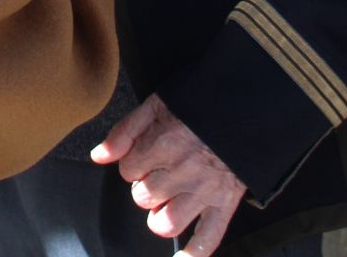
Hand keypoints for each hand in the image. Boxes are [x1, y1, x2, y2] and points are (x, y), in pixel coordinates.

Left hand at [91, 95, 245, 255]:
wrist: (247, 107)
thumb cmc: (201, 105)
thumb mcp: (157, 104)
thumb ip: (124, 131)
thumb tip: (98, 156)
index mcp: (163, 143)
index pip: (127, 170)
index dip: (134, 164)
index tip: (146, 156)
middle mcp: (181, 171)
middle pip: (142, 197)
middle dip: (146, 187)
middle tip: (160, 174)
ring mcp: (204, 191)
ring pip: (165, 223)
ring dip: (161, 217)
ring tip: (167, 203)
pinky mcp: (225, 204)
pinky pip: (208, 238)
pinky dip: (194, 254)